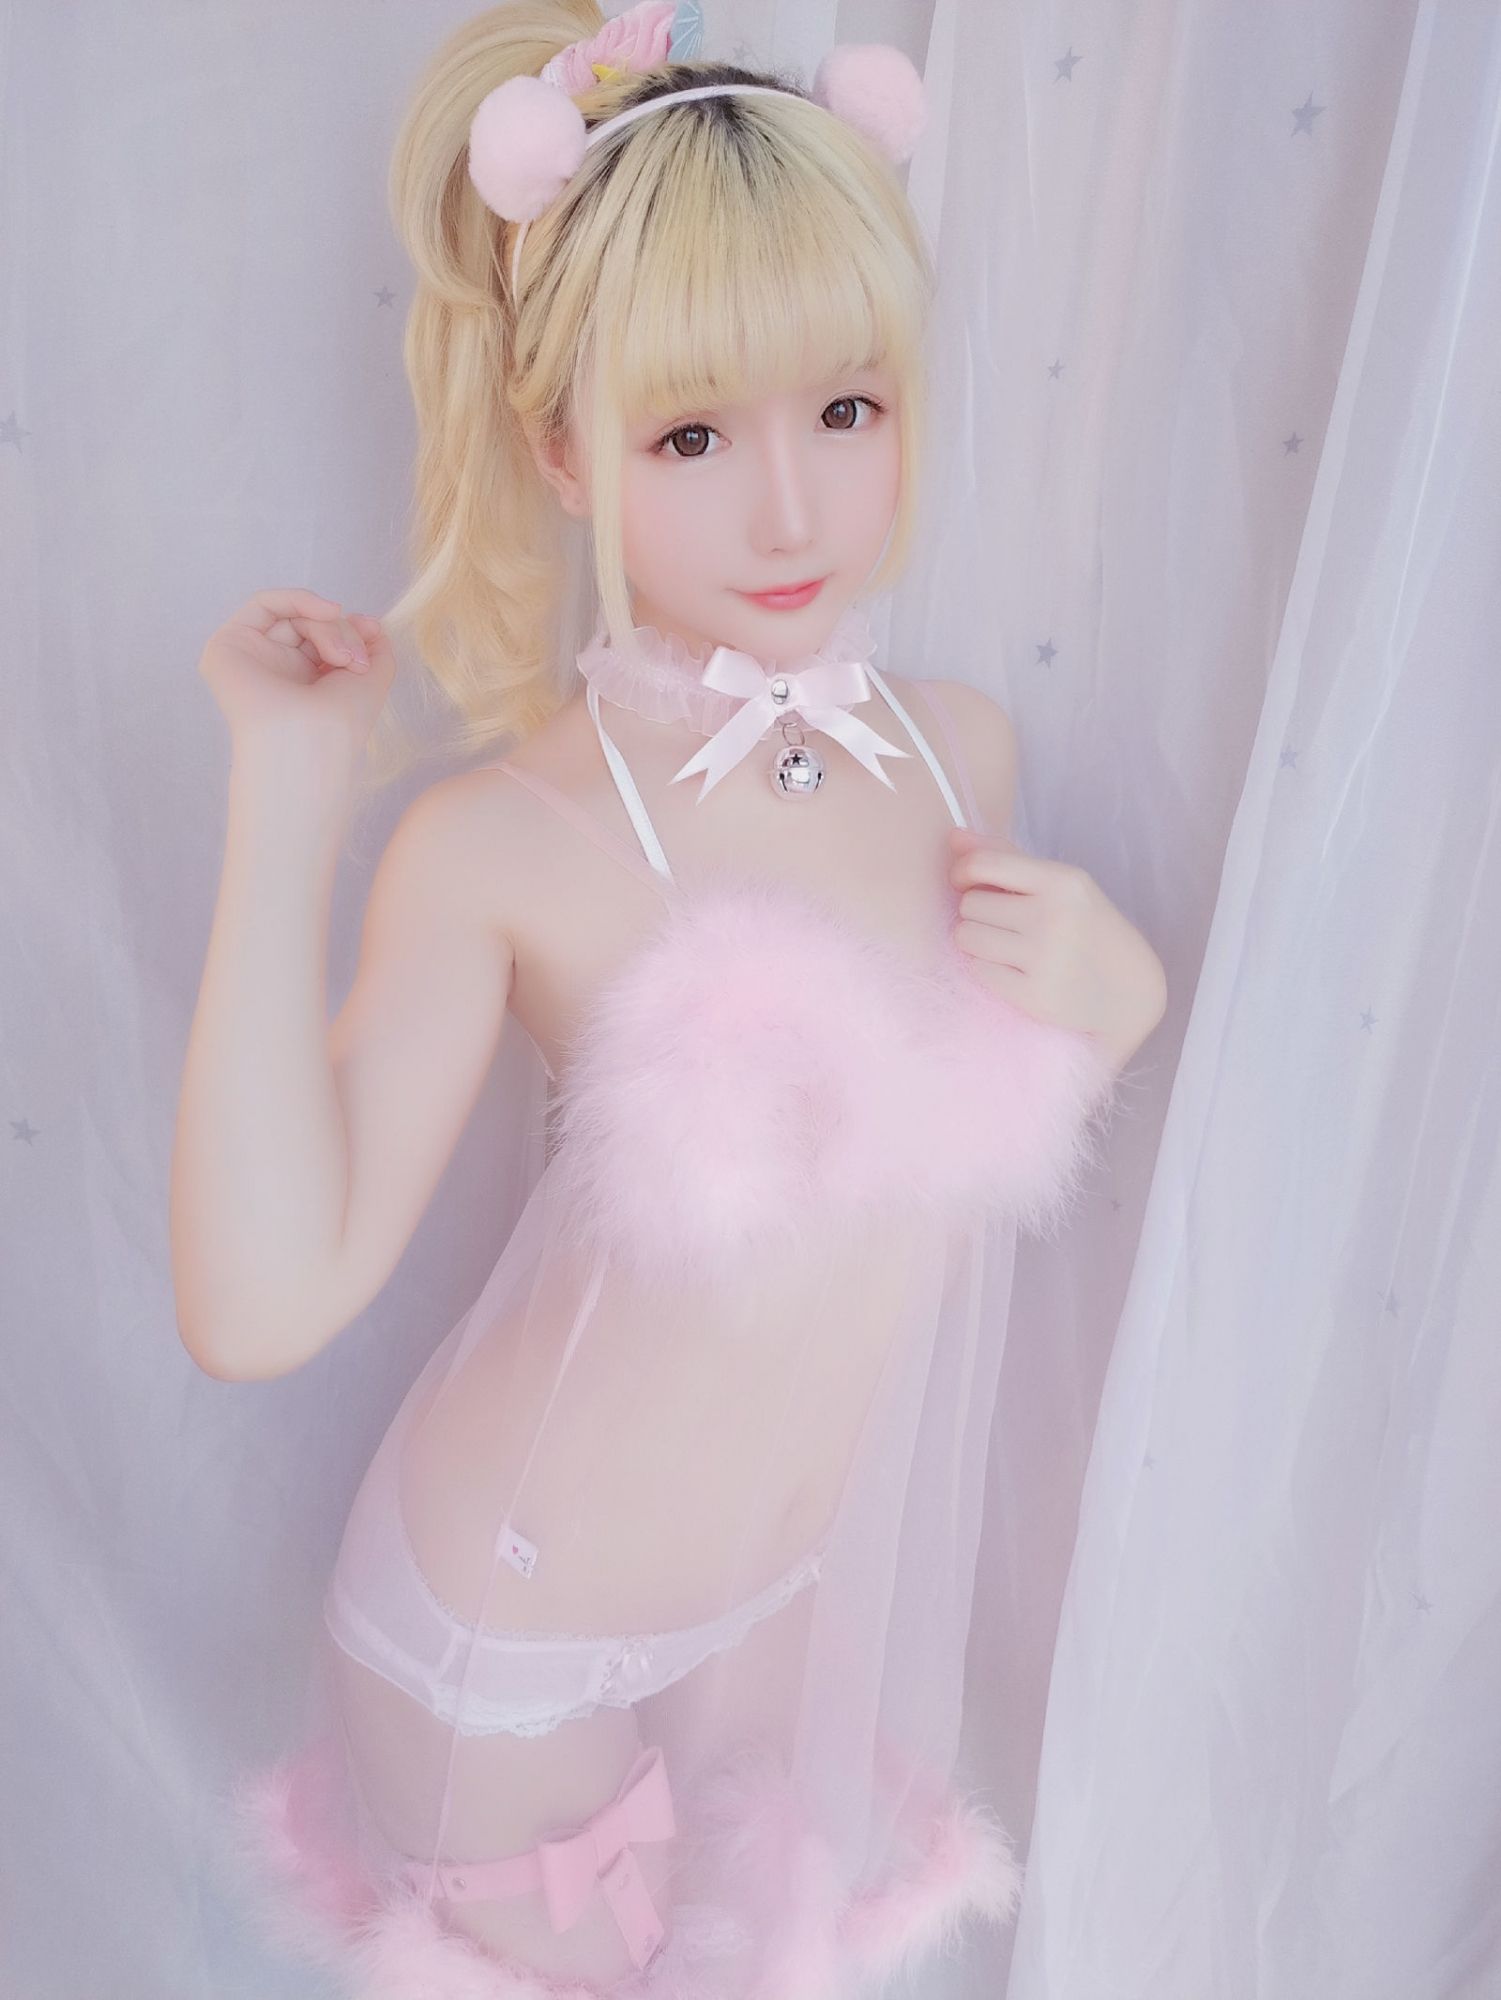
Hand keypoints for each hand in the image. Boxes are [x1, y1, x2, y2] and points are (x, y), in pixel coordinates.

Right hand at [197, 587, 395, 769]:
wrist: (309, 742)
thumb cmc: (341, 723)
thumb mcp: (374, 679)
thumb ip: (375, 647)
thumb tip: (369, 622)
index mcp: (305, 684)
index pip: (326, 639)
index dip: (352, 631)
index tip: (372, 634)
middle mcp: (277, 672)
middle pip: (311, 626)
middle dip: (342, 632)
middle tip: (353, 660)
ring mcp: (252, 659)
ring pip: (294, 616)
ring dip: (327, 626)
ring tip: (340, 656)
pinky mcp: (229, 646)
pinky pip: (264, 603)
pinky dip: (299, 599)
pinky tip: (326, 611)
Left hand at [946, 826, 1166, 1065]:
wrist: (1129, 993)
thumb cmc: (1088, 930)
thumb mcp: (1062, 886)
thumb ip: (1007, 858)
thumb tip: (954, 837)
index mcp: (1063, 882)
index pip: (984, 864)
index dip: (963, 872)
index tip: (966, 883)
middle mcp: (1054, 917)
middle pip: (970, 904)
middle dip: (978, 912)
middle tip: (1004, 923)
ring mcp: (1044, 958)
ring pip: (966, 937)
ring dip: (977, 941)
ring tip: (1006, 946)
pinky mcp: (1034, 996)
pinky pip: (978, 971)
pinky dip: (988, 969)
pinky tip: (1015, 970)